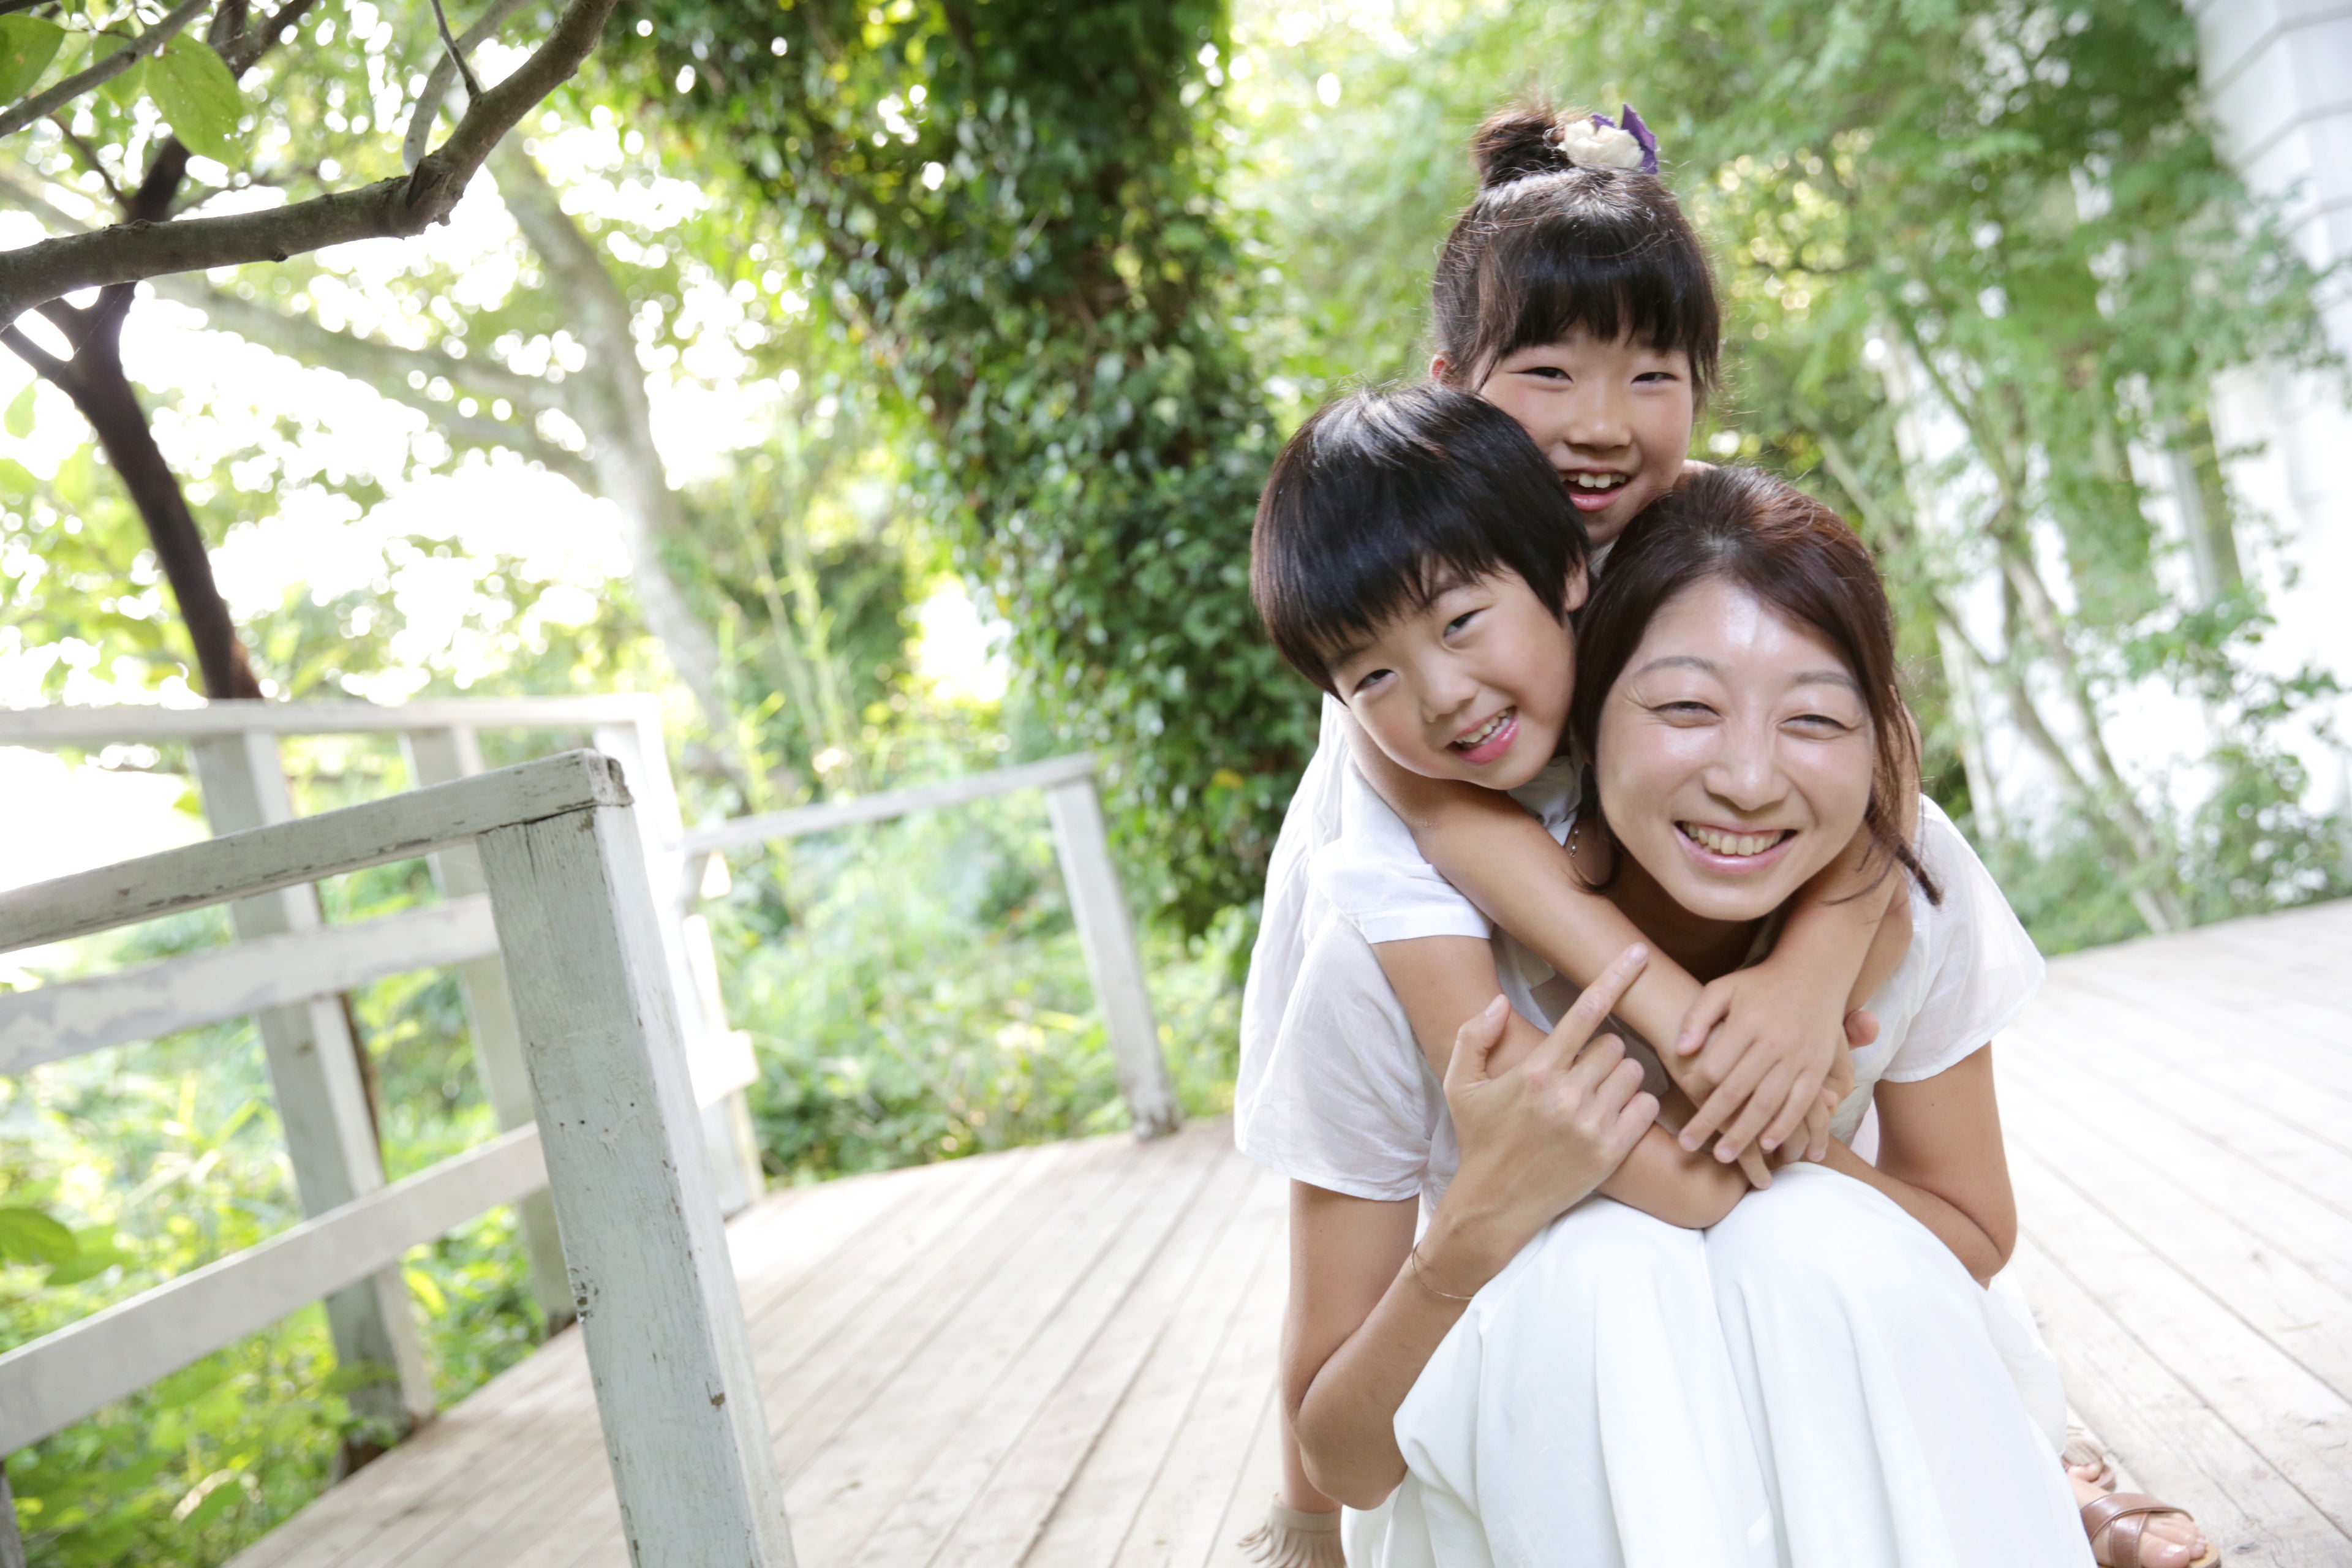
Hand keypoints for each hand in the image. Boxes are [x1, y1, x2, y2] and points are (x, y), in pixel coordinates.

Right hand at [1439, 946, 1659, 1269]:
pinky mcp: (1610, 1152)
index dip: (1615, 977)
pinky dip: (1634, 1106)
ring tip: (1593, 1097)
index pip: (1585, 1011)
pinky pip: (1645, 1107)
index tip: (1639, 953)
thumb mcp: (1459, 1085)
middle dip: (1602, 1052)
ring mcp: (1591, 1125)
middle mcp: (1566, 1095)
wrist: (1495, 1203)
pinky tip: (1610, 1116)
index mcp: (1534, 1071)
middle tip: (1581, 1073)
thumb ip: (1473, 1037)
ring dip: (1619, 1078)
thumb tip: (1497, 1001)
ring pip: (1633, 1072)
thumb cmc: (1479, 1139)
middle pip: (1615, 1044)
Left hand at [1671, 965, 1850, 1164]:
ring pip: (1768, 1103)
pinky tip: (1768, 1145)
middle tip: (1688, 1145)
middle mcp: (1773, 1042)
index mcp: (1746, 1023)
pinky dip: (1785, 1125)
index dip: (1695, 1088)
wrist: (1815, 972)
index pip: (1715, 1066)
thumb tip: (1681, 1049)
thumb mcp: (1723, 988)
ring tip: (1723, 1156)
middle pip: (1736, 1091)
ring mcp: (1799, 1057)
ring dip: (1745, 1133)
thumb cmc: (1759, 983)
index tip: (1681, 1102)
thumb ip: (1698, 1016)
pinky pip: (1802, 1103)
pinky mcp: (1818, 1067)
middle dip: (1710, 1121)